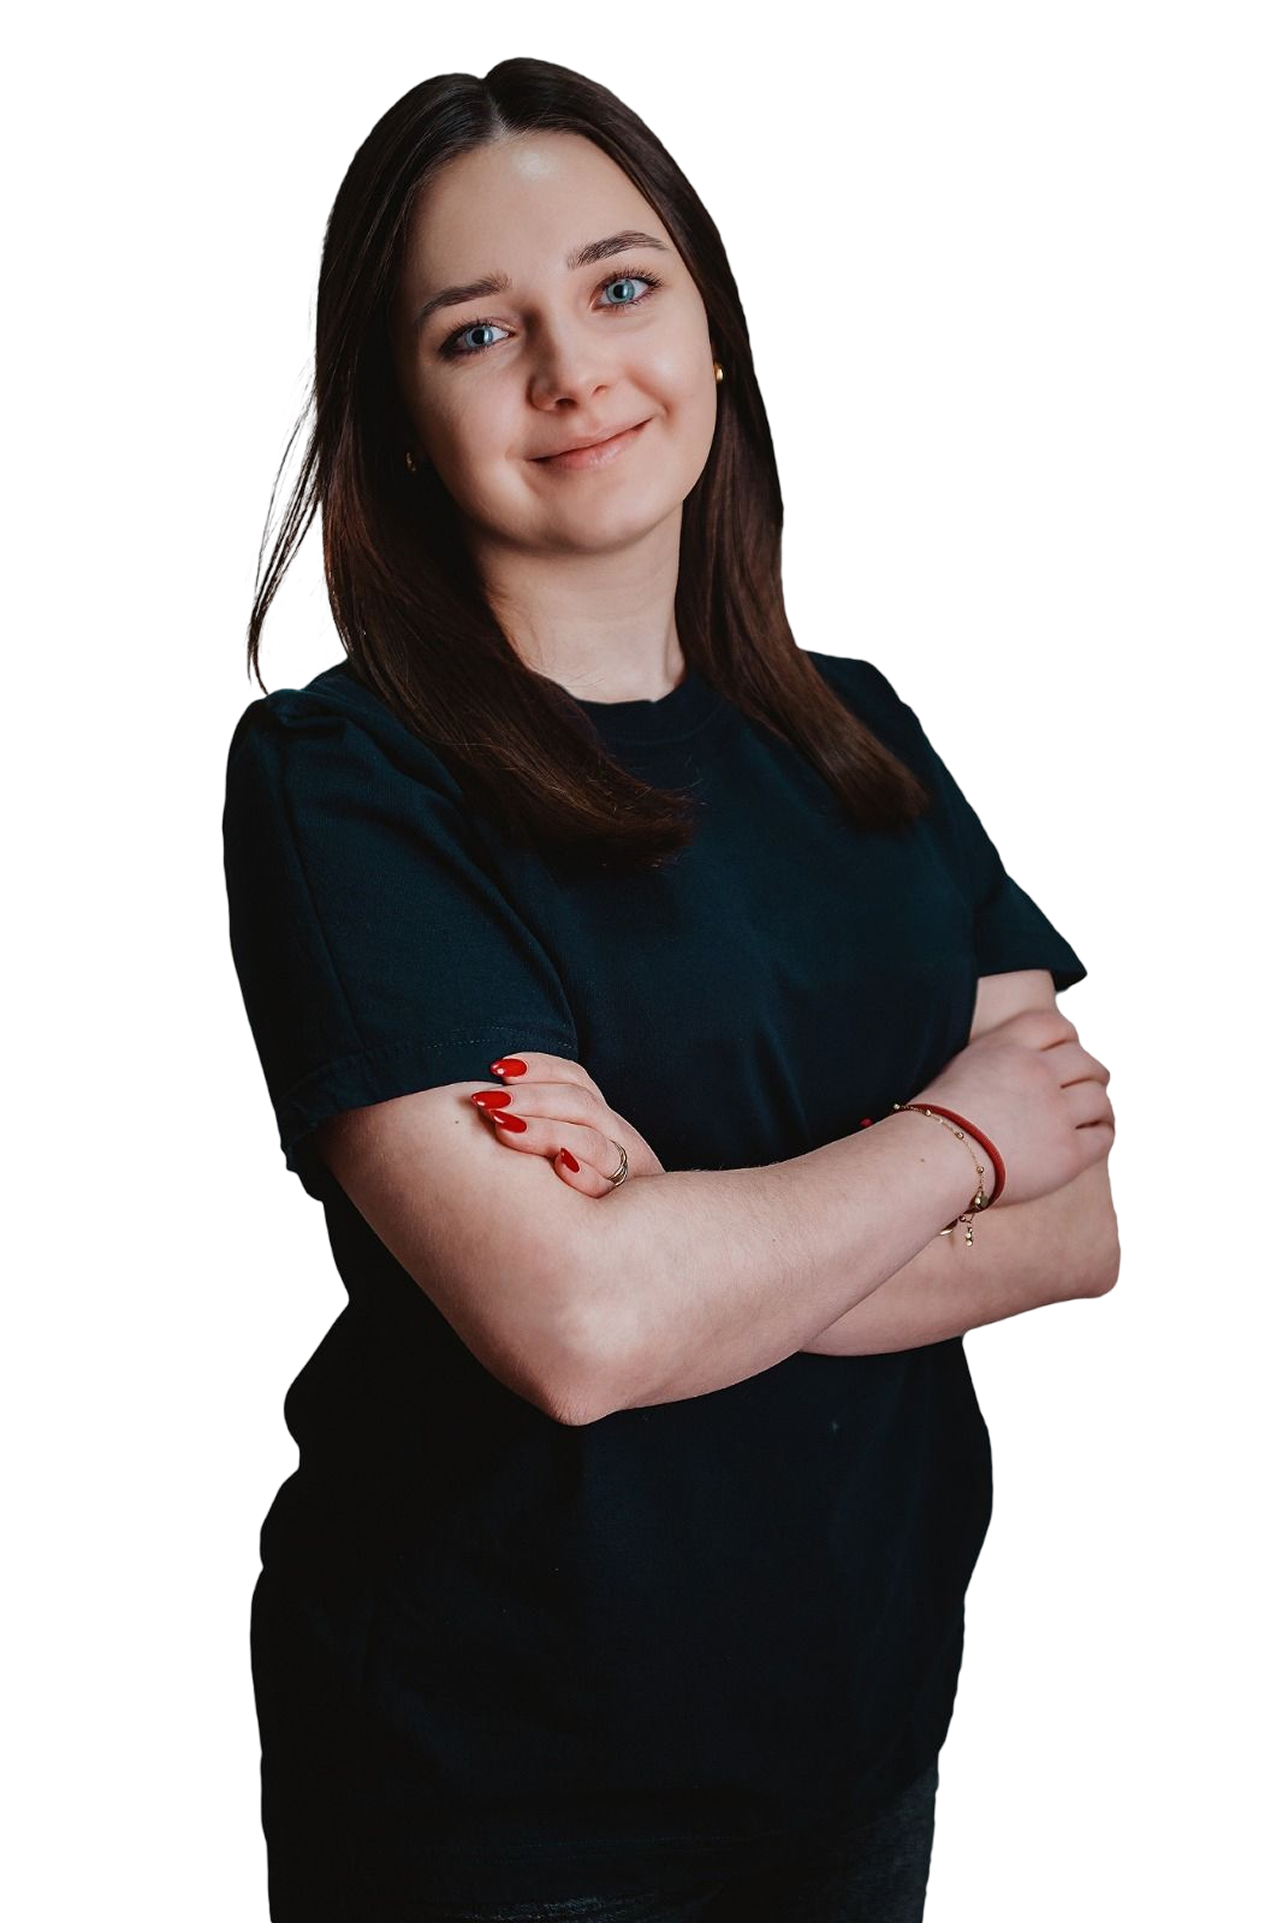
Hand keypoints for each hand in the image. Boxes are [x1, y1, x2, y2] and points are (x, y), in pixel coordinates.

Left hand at [471, 1052, 666, 1195]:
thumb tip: (490, 1104)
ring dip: (546, 1131)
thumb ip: (549, 1126)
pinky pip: (606, 1188)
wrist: (647, 1240)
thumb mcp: (578, 1150)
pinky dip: (584, 1173)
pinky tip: (559, 1164)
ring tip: (504, 1128)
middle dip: (530, 1098)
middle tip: (486, 1102)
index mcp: (603, 1120)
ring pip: (591, 1141)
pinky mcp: (628, 1209)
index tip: (498, 1067)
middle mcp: (618, 1139)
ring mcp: (626, 1172)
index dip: (540, 1067)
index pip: (575, 1078)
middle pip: (579, 1104)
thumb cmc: (590, 1196)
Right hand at [908, 1007, 1115, 1208]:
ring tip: (1098, 1115)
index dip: (1070, 1037)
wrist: (934, 1159)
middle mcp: (1037, 1071)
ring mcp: (1055, 1112)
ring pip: (1099, 1098)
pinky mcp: (1067, 1152)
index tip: (1071, 1050)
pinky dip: (1103, 1133)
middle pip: (1086, 1060)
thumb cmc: (936, 1121)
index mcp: (1008, 1046)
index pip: (1055, 1024)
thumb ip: (998, 1058)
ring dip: (1101, 1105)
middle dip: (1092, 1072)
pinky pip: (1103, 1136)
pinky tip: (1095, 1137)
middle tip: (1092, 1084)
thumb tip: (1023, 1062)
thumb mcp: (962, 1067)